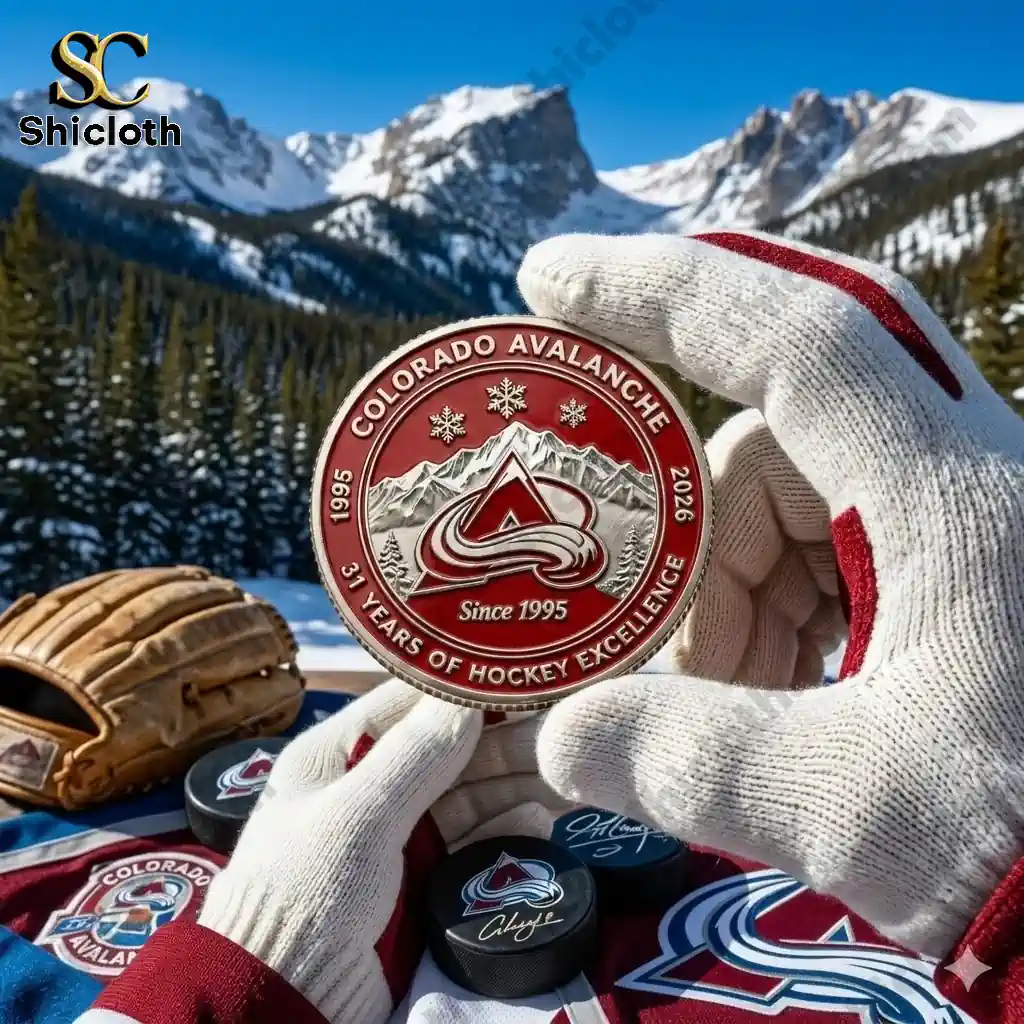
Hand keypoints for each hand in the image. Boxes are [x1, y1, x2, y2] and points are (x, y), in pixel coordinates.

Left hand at [197, 680, 568, 1023]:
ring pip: (463, 795)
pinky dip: (502, 829)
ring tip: (559, 774)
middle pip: (444, 750)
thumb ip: (413, 756)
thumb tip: (465, 696)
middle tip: (555, 727)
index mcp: (333, 755)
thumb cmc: (307, 894)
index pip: (404, 702)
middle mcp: (365, 786)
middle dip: (498, 740)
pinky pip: (468, 840)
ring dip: (510, 784)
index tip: (515, 678)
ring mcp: (393, 833)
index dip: (459, 690)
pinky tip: (538, 821)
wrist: (286, 998)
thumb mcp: (357, 817)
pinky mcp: (416, 875)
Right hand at [518, 229, 1023, 958]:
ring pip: (794, 501)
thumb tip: (560, 739)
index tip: (553, 275)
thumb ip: (699, 764)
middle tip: (681, 668)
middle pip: (772, 442)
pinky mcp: (960, 560)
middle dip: (703, 547)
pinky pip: (829, 546)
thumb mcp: (864, 805)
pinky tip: (790, 695)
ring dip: (740, 598)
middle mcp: (964, 472)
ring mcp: (962, 513)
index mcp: (952, 492)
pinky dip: (781, 611)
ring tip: (743, 706)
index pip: (796, 330)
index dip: (665, 288)